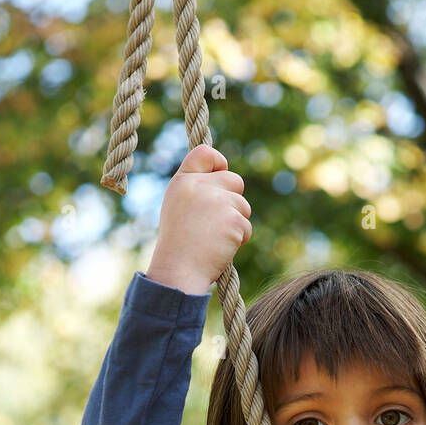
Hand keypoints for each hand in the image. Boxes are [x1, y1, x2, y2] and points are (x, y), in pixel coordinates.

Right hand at [146, 144, 251, 293]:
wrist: (178, 272)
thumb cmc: (179, 246)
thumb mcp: (179, 208)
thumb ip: (198, 190)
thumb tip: (225, 177)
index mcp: (182, 182)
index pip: (205, 152)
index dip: (219, 161)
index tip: (221, 173)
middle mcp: (198, 186)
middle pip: (234, 180)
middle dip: (233, 201)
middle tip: (216, 223)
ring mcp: (216, 201)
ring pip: (243, 205)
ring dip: (236, 223)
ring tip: (214, 239)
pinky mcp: (233, 219)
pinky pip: (247, 226)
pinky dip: (239, 239)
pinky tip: (221, 248)